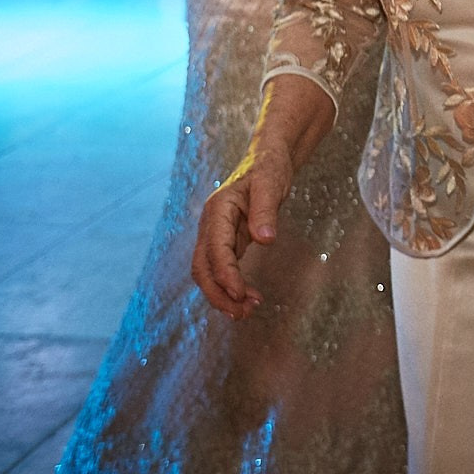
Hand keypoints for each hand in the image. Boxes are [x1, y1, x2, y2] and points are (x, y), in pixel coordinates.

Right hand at [190, 140, 293, 319]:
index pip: (215, 249)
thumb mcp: (271, 184)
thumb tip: (265, 239)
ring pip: (209, 273)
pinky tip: (247, 299)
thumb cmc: (269, 169)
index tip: (241, 293)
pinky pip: (221, 270)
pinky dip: (230, 287)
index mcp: (218, 210)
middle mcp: (211, 225)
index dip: (225, 274)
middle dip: (219, 293)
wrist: (268, 160)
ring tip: (247, 312)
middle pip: (202, 268)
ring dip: (224, 295)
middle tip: (244, 313)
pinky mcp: (227, 242)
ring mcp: (216, 235)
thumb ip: (267, 210)